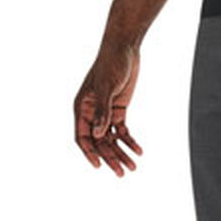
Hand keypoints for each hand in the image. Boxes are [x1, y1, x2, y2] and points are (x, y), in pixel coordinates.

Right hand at [73, 40, 143, 175]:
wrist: (124, 48)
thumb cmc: (111, 64)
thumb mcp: (106, 87)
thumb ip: (102, 111)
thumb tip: (98, 134)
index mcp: (82, 108)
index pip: (82, 137)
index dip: (89, 153)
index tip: (99, 166)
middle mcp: (91, 113)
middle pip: (99, 142)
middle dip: (111, 157)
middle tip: (122, 172)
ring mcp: (105, 112)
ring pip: (111, 139)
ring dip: (121, 152)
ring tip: (133, 166)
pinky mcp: (118, 109)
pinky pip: (121, 130)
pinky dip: (129, 141)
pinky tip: (139, 150)